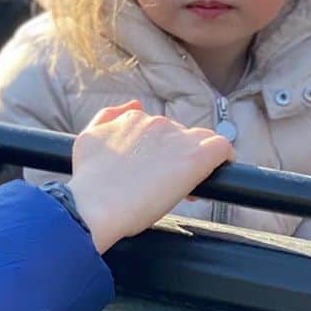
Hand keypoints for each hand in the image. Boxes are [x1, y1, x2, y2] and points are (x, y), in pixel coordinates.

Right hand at [66, 101, 232, 253]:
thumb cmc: (88, 181)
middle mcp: (156, 122)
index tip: (154, 171)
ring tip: (186, 186)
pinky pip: (222, 148)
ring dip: (197, 158)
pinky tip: (217, 173)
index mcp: (133, 118)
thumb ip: (107, 117)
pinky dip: (224, 158)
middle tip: (166, 185)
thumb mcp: (87, 139)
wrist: (94, 207)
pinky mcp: (196, 157)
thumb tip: (134, 104)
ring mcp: (177, 139)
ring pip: (202, 140)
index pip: (159, 129)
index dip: (160, 151)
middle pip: (180, 135)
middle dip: (177, 156)